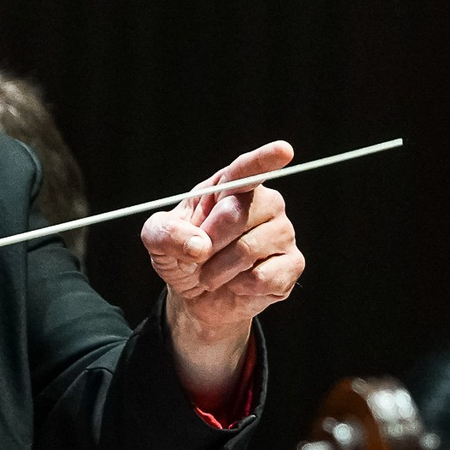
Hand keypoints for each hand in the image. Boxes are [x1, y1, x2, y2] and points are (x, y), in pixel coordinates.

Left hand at [141, 142, 304, 405]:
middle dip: (210, 240)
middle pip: (240, 213)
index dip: (266, 159)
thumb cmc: (183, 256)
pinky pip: (265, 276)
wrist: (198, 298)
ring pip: (250, 249)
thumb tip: (200, 245)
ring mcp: (282, 232)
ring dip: (220, 270)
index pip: (248, 169)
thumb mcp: (157, 240)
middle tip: (198, 255)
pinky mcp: (292, 264)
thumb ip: (166, 233)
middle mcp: (264, 203)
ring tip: (212, 274)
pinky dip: (241, 287)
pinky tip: (238, 284)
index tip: (284, 151)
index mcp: (230, 187)